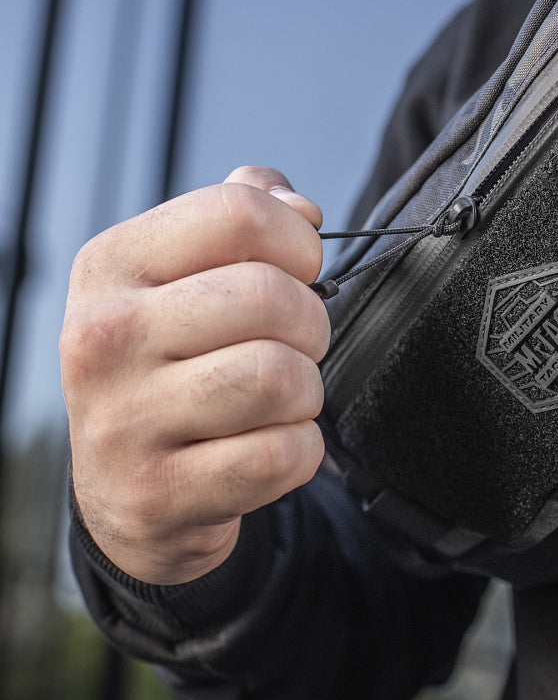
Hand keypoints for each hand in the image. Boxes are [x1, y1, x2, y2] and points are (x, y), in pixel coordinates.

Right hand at [61, 167, 330, 584]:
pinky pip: (283, 455)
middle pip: (270, 297)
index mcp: (113, 265)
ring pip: (280, 378)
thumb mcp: (181, 277)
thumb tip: (298, 206)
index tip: (300, 270)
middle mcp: (104, 337)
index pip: (239, 212)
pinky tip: (266, 444)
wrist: (126, 487)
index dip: (299, 242)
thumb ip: (238, 220)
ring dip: (306, 391)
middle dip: (311, 323)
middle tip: (294, 344)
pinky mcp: (159, 493)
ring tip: (278, 398)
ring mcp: (124, 420)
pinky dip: (300, 450)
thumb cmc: (171, 364)